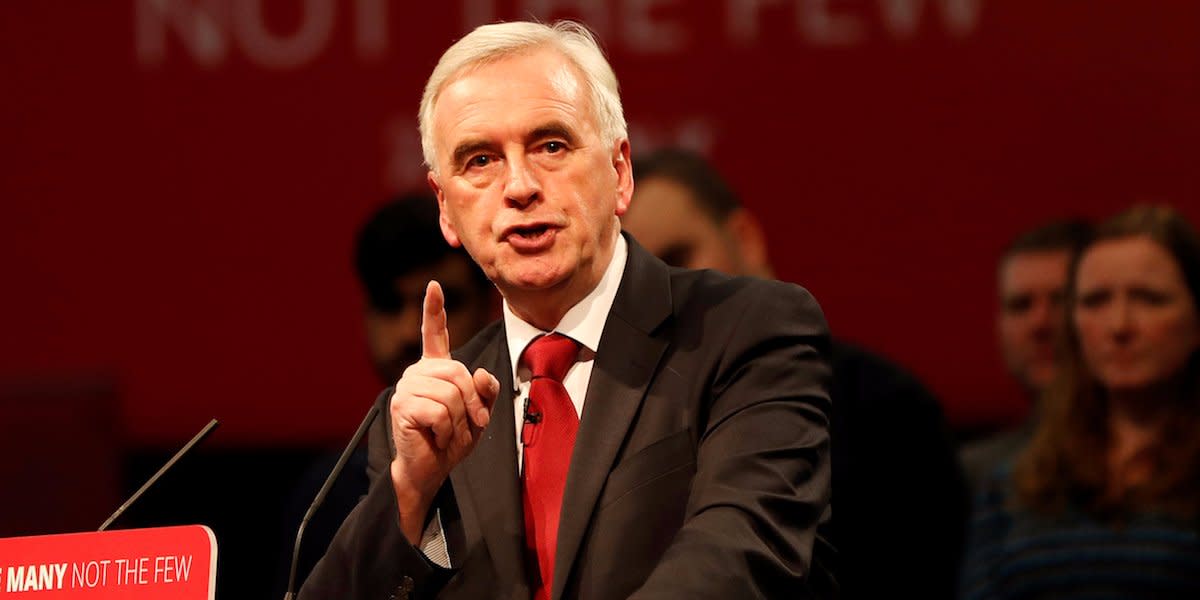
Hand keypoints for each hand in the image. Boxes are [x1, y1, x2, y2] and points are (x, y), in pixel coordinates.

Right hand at [388, 280, 497, 542]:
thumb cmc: (452, 440)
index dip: (433, 309)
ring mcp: (407, 388)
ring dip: (459, 421)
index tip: (433, 285)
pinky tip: (435, 438)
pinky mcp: (402, 406)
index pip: (434, 333)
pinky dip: (446, 431)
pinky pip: (440, 412)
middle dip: (472, 403)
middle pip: (459, 373)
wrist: (429, 470)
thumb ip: (486, 392)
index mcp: (434, 369)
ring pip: (451, 394)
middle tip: (470, 424)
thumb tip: (482, 374)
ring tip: (448, 433)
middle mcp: (417, 373)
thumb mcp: (478, 414)